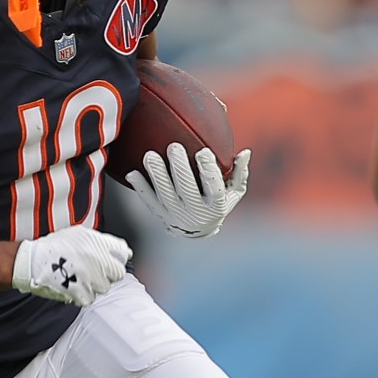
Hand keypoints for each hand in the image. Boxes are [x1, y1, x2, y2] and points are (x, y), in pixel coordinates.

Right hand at [12, 224, 130, 305]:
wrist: (32, 262)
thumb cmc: (53, 248)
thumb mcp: (79, 234)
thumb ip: (100, 241)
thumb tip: (118, 248)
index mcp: (98, 243)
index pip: (123, 252)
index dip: (118, 257)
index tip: (113, 260)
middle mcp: (98, 260)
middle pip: (118, 273)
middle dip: (108, 273)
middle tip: (94, 271)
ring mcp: (92, 278)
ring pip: (104, 287)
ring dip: (95, 284)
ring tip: (79, 277)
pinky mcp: (83, 293)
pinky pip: (91, 297)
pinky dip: (83, 294)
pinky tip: (73, 285)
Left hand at [124, 144, 249, 238]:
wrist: (198, 230)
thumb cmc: (218, 203)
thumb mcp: (233, 192)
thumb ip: (239, 172)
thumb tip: (245, 152)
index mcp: (215, 206)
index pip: (213, 187)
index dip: (208, 170)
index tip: (203, 151)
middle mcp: (195, 212)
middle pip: (186, 189)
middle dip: (179, 167)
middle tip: (174, 146)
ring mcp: (176, 215)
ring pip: (165, 194)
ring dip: (157, 175)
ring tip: (150, 155)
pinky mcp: (161, 214)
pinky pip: (149, 201)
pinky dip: (140, 187)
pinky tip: (131, 173)